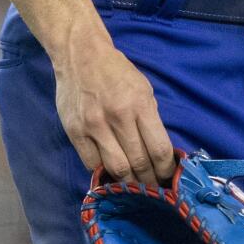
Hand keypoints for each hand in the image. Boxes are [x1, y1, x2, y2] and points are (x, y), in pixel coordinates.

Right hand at [54, 29, 175, 187]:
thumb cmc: (117, 72)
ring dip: (128, 183)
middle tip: (153, 189)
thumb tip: (159, 152)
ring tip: (135, 188)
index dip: (166, 170)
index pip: (159, 149)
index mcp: (140, 104)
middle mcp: (118, 117)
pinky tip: (110, 175)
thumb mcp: (144, 89)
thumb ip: (150, 120)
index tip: (168, 178)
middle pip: (139, 163)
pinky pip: (92, 163)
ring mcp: (94, 125)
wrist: (80, 54)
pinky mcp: (75, 131)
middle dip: (149, 181)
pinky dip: (103, 173)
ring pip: (116, 168)